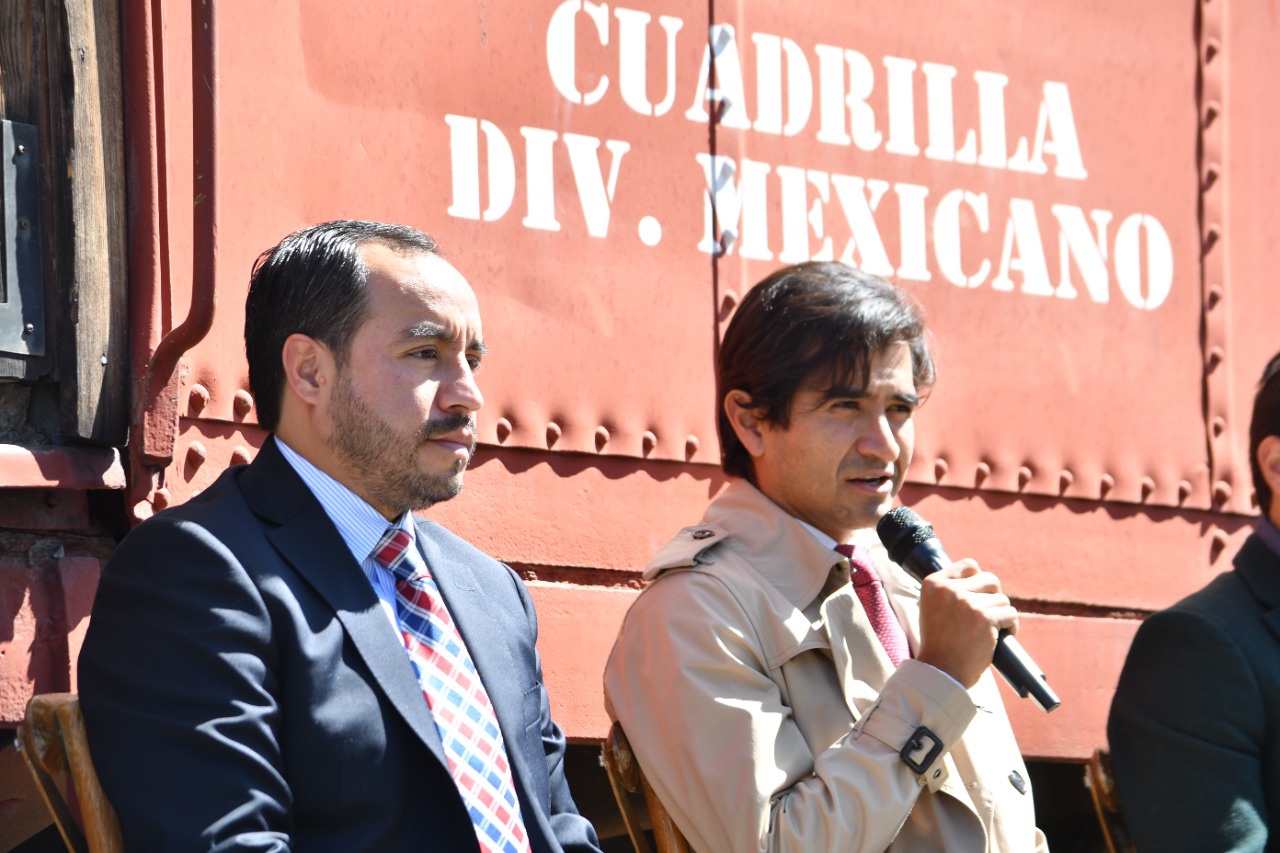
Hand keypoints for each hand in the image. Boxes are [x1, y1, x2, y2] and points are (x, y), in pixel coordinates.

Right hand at [914, 559, 1018, 687]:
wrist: (941, 672)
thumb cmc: (940, 644)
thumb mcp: (933, 608)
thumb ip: (949, 590)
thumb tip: (978, 574)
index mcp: (933, 584)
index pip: (969, 565)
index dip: (979, 581)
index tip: (978, 597)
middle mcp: (949, 589)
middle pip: (990, 579)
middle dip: (994, 597)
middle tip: (989, 614)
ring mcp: (967, 603)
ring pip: (1002, 599)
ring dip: (1002, 615)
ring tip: (992, 631)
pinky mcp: (985, 618)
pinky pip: (1011, 614)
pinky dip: (1011, 627)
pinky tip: (1001, 637)